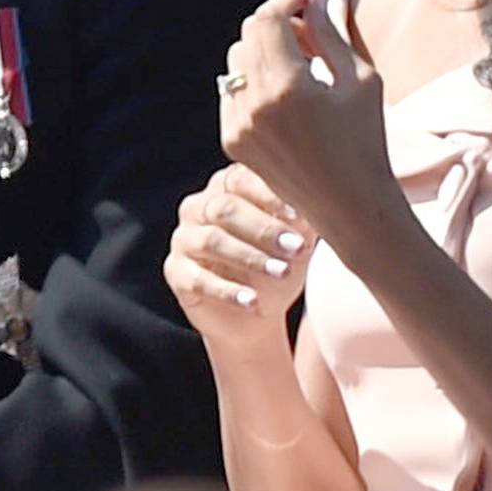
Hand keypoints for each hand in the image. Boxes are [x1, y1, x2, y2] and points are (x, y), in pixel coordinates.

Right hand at [164, 162, 314, 352]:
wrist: (258, 311)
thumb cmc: (281, 262)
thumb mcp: (298, 238)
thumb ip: (304, 216)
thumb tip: (316, 199)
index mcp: (227, 186)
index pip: (241, 179)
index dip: (269, 195)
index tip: (298, 214)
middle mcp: (199, 206)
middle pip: (224, 209)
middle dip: (263, 228)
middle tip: (295, 247)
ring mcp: (183, 238)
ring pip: (211, 241)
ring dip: (250, 257)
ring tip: (281, 273)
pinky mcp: (176, 272)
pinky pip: (197, 279)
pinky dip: (227, 291)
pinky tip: (252, 301)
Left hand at [214, 0, 397, 257]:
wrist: (349, 205)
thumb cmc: (365, 141)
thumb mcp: (359, 80)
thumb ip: (330, 32)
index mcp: (288, 86)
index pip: (269, 18)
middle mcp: (254, 104)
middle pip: (249, 34)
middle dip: (278, 22)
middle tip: (310, 32)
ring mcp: (238, 124)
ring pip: (237, 60)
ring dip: (264, 50)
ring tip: (301, 66)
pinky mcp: (232, 140)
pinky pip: (232, 91)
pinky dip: (254, 80)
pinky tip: (285, 96)